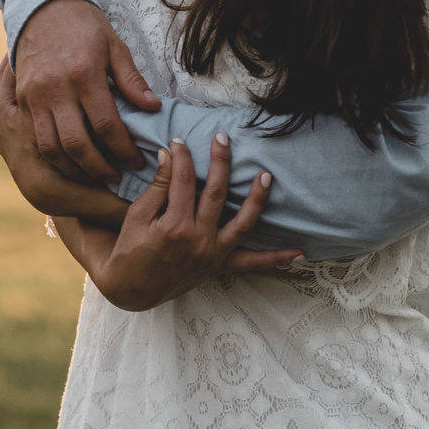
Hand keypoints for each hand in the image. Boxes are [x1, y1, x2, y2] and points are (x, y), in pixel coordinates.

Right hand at [14, 0, 160, 182]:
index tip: (137, 162)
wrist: (42, 7)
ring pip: (51, 147)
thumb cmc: (85, 26)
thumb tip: (153, 107)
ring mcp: (35, 95)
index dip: (124, 150)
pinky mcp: (21, 98)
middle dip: (99, 168)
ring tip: (94, 175)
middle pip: (76, 144)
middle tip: (116, 177)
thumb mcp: (114, 46)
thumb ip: (132, 80)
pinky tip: (70, 162)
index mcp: (84, 75)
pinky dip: (53, 155)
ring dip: (74, 169)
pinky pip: (35, 137)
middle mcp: (56, 88)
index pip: (106, 125)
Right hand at [83, 135, 303, 310]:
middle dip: (221, 162)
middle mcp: (198, 240)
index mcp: (174, 225)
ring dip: (258, 200)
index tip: (179, 141)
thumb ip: (157, 187)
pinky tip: (299, 253)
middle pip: (217, 193)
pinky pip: (251, 263)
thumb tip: (169, 155)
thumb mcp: (136, 216)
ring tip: (267, 176)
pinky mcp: (219, 266)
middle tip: (222, 139)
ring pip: (243, 223)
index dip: (181, 157)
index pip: (183, 180)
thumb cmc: (130, 250)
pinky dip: (275, 259)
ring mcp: (213, 254)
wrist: (131, 289)